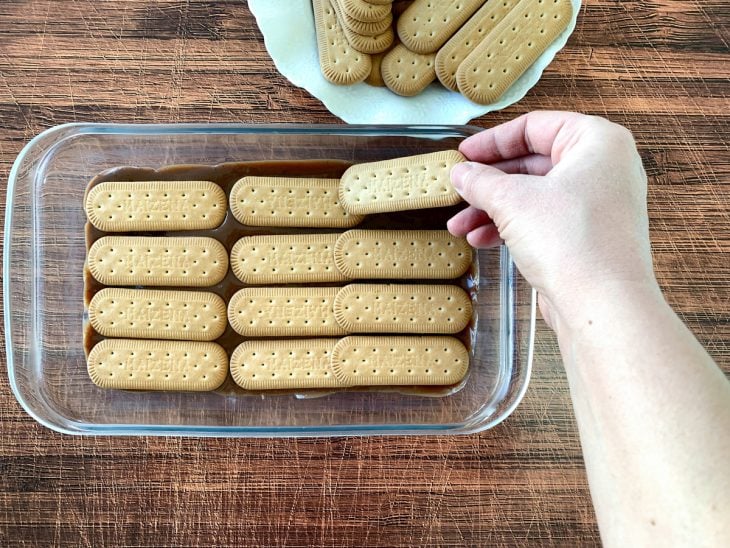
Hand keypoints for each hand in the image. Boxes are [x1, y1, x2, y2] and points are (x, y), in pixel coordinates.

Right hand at [448, 111, 656, 328]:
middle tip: (458, 190)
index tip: (462, 154)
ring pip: (534, 195)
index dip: (492, 141)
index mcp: (597, 142)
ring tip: (459, 225)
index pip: (534, 127)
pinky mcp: (588, 236)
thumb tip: (461, 174)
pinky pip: (544, 220)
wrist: (603, 306)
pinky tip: (480, 240)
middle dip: (489, 182)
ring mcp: (598, 205)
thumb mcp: (513, 202)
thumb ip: (482, 182)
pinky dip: (512, 227)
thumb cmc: (573, 242)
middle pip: (533, 163)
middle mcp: (603, 169)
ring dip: (493, 209)